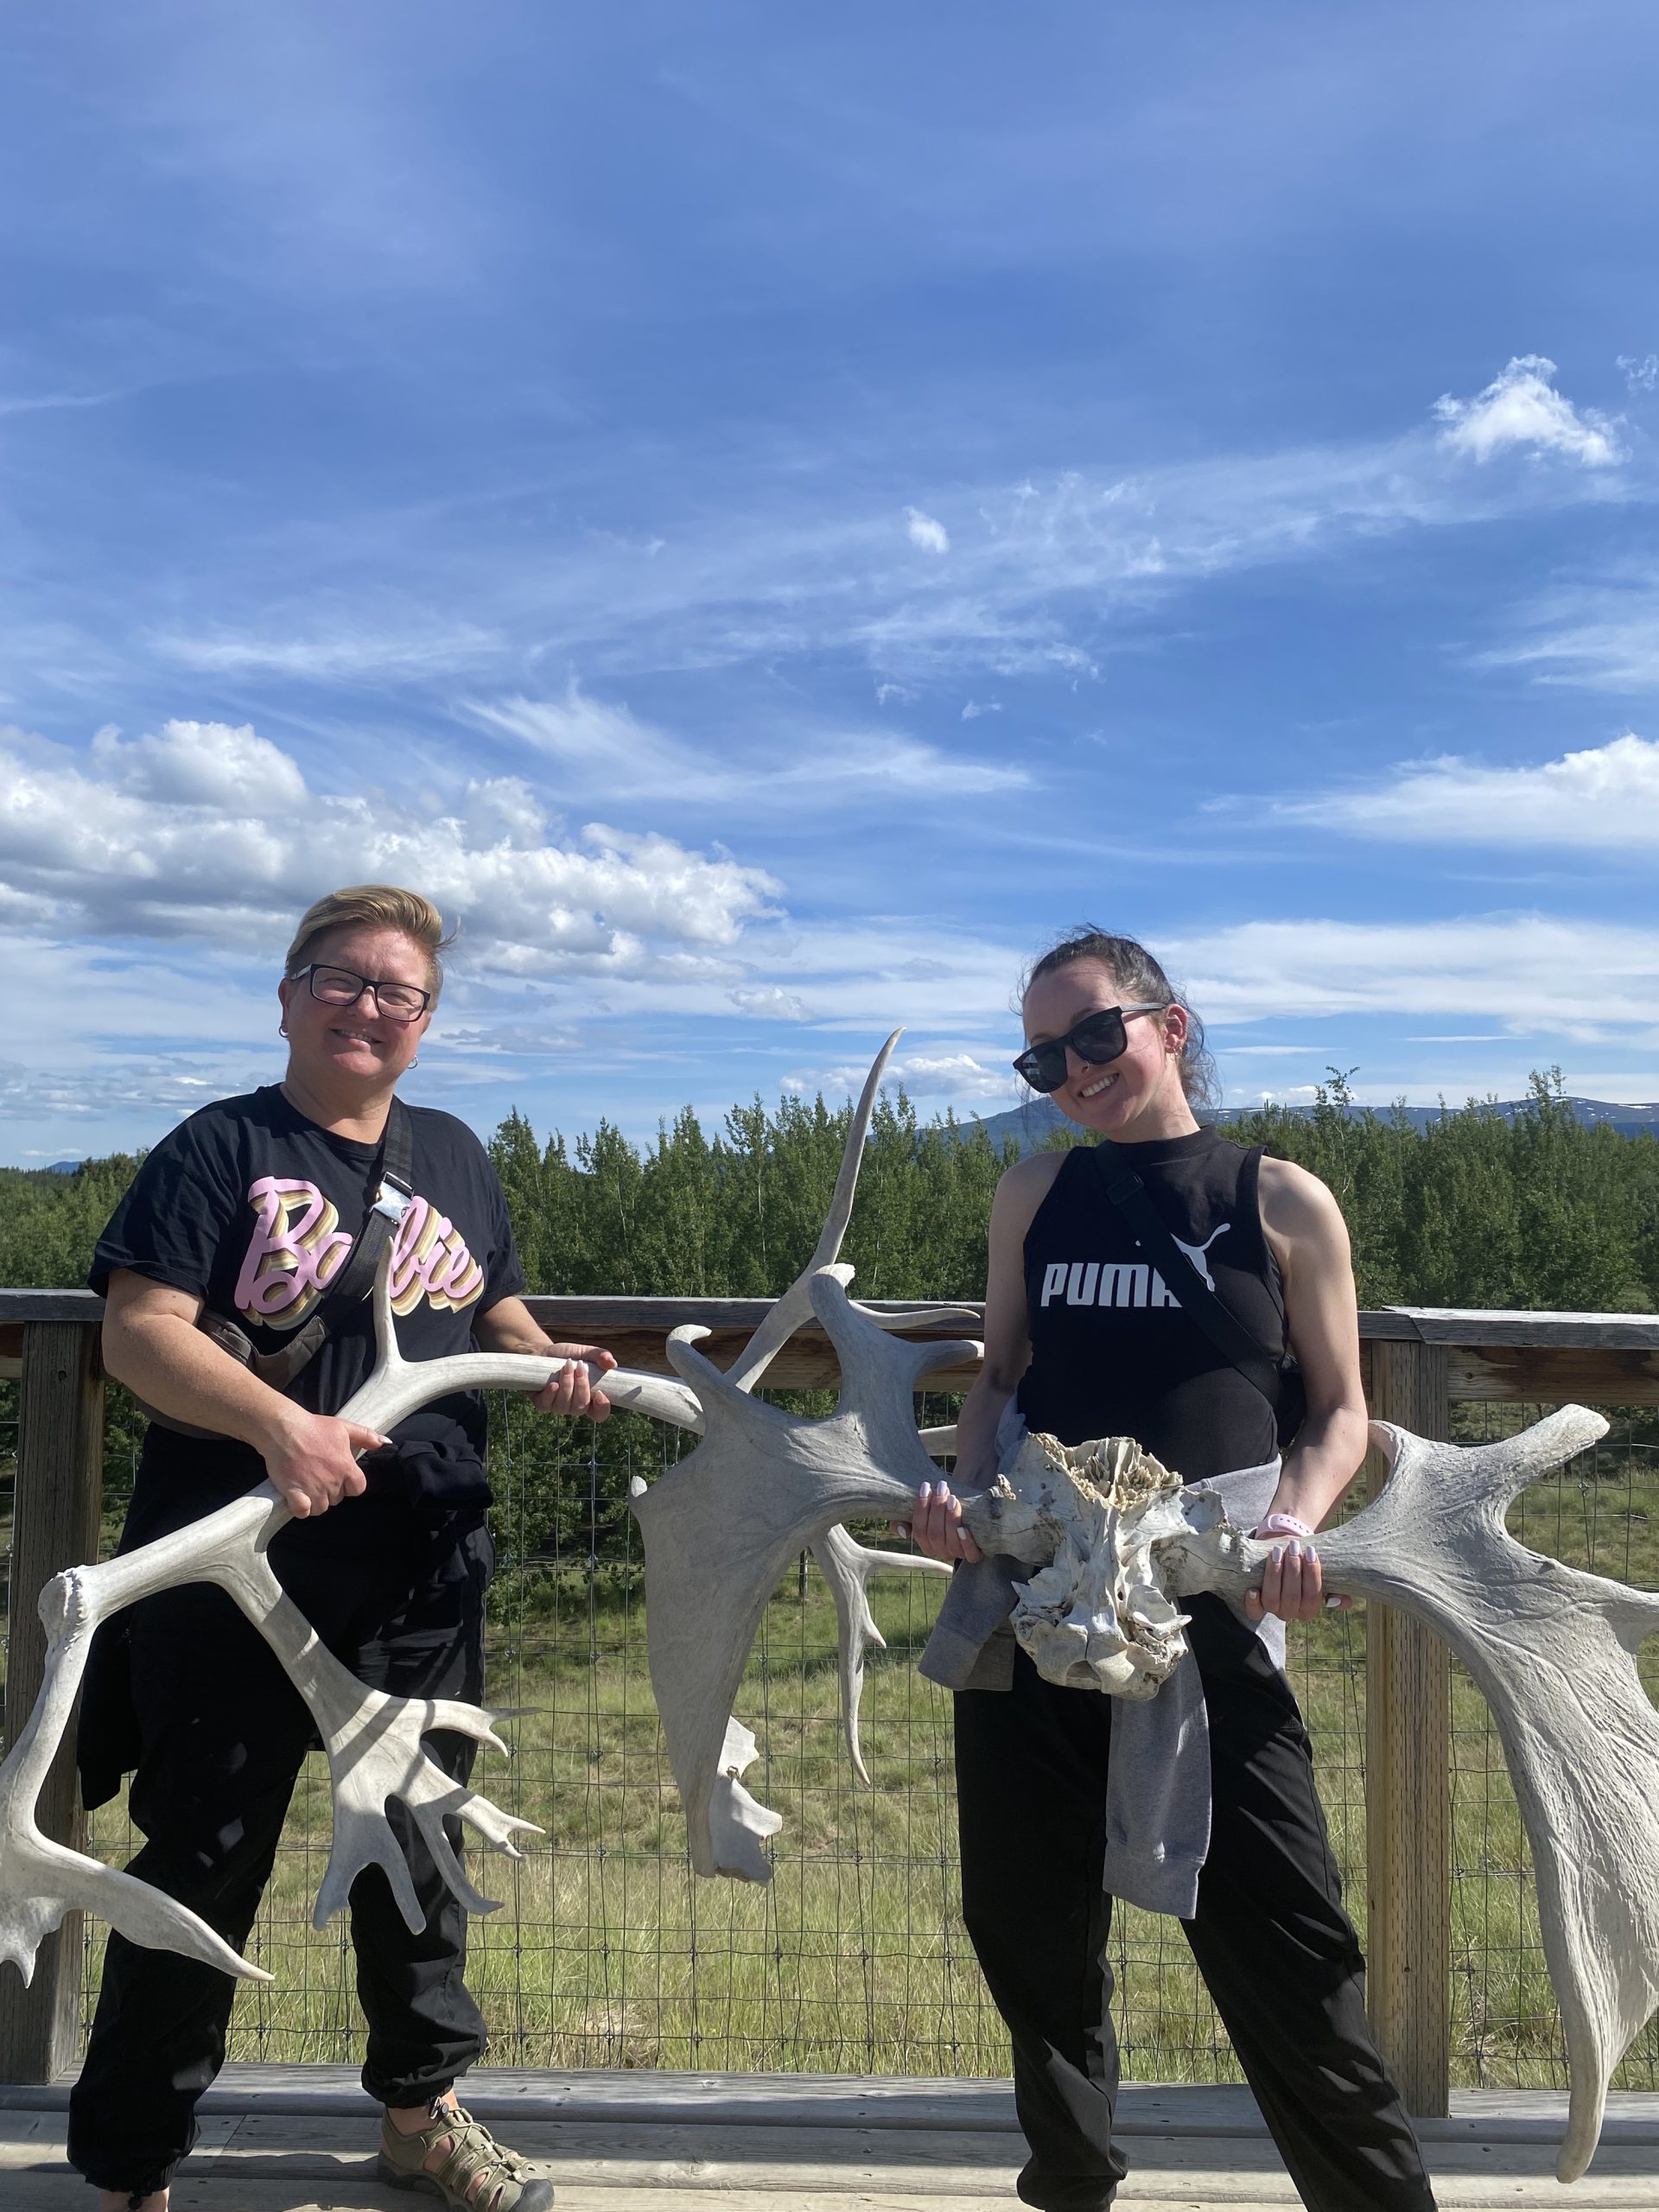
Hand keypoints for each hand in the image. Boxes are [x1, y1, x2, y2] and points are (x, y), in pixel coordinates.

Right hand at [262, 1407, 388, 1517]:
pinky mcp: (294, 1492)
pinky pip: (302, 1512)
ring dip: (316, 1501)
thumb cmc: (314, 1427)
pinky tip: (298, 1498)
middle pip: (338, 1499)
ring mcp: (313, 1488)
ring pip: (321, 1508)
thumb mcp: (344, 1427)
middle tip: (320, 1477)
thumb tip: (386, 1442)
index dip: (350, 1485)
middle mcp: (332, 1481)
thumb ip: (367, 1436)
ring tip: (309, 1487)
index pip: (358, 1489)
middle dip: (331, 1491)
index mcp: (346, 1467)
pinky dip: (301, 1509)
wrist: (284, 1429)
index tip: (341, 1478)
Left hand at [531, 1343, 616, 1421]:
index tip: (600, 1393)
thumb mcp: (585, 1352)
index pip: (599, 1413)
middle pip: (581, 1408)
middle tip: (580, 1367)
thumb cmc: (567, 1355)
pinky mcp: (542, 1403)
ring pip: (564, 1405)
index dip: (602, 1408)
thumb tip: (613, 1364)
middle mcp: (574, 1405)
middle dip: (582, 1387)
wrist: (542, 1352)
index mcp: (589, 1397)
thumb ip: (600, 1356)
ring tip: (566, 1366)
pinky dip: (551, 1394)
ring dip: (567, 1384)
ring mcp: (557, 1406)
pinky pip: (547, 1405)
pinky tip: (553, 1384)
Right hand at [892, 1477, 982, 1563]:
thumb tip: (903, 1532)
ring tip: (953, 1498)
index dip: (921, 1508)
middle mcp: (940, 1552)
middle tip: (942, 1488)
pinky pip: (970, 1554)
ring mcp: (957, 1554)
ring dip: (950, 1519)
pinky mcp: (974, 1555)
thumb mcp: (923, 1515)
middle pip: (934, 1534)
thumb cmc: (943, 1514)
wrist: (973, 1518)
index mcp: (926, 1544)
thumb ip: (903, 1521)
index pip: (919, 1529)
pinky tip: (964, 1528)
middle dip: (937, 1509)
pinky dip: (966, 1541)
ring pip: (951, 1542)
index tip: (926, 1487)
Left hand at [1245, 1532, 1347, 1622]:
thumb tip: (1333, 1600)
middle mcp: (1291, 1613)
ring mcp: (1273, 1609)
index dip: (1312, 1575)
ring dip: (1274, 1575)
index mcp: (1309, 1609)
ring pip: (1272, 1600)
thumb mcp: (1326, 1575)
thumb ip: (1338, 1589)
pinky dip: (1252, 1602)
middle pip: (1292, 1598)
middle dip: (1293, 1571)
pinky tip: (1253, 1590)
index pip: (1313, 1597)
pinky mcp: (1256, 1604)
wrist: (1284, 1554)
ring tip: (1277, 1553)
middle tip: (1293, 1548)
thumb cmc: (1306, 1564)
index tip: (1311, 1552)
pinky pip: (1253, 1611)